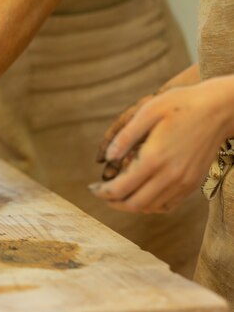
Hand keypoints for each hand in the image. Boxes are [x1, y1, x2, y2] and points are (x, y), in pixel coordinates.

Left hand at [90, 79, 232, 213]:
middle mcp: (170, 175)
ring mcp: (184, 182)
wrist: (221, 109)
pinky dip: (149, 204)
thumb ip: (125, 136)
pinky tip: (140, 192)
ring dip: (130, 204)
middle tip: (101, 193)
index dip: (101, 192)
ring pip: (150, 207)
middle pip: (133, 204)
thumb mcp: (148, 110)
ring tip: (117, 193)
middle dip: (112, 202)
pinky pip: (167, 205)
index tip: (91, 187)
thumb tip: (107, 157)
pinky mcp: (193, 183)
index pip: (120, 188)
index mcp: (154, 157)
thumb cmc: (182, 104)